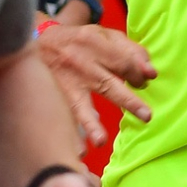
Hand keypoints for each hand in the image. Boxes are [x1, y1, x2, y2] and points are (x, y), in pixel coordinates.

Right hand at [35, 24, 153, 149]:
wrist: (37, 44)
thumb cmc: (79, 41)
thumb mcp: (104, 35)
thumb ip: (130, 49)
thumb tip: (150, 72)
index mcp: (94, 43)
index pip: (123, 62)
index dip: (139, 73)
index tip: (146, 80)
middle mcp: (80, 64)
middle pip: (107, 84)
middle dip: (128, 101)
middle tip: (147, 116)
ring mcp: (65, 83)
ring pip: (78, 105)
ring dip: (90, 124)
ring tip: (101, 141)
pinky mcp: (55, 98)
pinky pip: (63, 118)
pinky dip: (70, 135)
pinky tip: (79, 150)